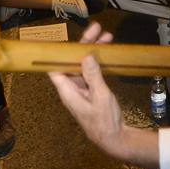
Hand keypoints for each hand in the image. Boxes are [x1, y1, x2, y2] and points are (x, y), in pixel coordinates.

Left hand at [48, 22, 127, 156]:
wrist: (114, 139)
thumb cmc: (104, 121)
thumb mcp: (100, 97)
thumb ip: (93, 76)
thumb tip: (86, 56)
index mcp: (67, 91)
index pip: (55, 67)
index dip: (57, 52)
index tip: (65, 38)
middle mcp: (72, 88)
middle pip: (71, 62)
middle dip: (83, 45)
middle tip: (97, 29)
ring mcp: (81, 90)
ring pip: (83, 65)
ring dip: (93, 51)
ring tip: (107, 37)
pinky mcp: (91, 91)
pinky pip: (91, 72)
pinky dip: (97, 62)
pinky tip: (106, 53)